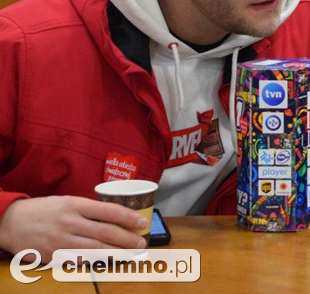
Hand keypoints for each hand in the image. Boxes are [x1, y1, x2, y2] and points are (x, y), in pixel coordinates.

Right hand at [0, 196, 147, 262]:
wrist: (11, 223)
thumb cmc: (43, 210)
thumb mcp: (66, 201)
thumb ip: (88, 209)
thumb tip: (115, 216)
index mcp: (75, 204)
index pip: (108, 211)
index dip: (128, 217)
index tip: (142, 222)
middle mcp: (69, 222)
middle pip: (105, 232)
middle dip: (127, 239)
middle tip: (141, 244)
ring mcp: (61, 240)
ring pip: (95, 249)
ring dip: (116, 253)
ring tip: (130, 255)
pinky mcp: (53, 255)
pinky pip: (79, 260)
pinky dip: (95, 261)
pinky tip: (107, 261)